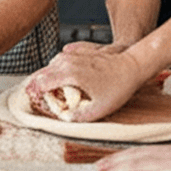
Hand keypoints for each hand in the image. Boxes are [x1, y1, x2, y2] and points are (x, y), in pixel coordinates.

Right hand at [26, 41, 144, 121]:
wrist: (132, 66)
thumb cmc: (118, 88)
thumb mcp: (99, 110)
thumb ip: (79, 117)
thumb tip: (63, 119)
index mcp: (69, 75)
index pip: (40, 84)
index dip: (37, 95)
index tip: (41, 104)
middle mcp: (67, 62)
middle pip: (42, 74)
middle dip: (41, 87)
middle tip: (46, 99)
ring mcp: (73, 54)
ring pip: (51, 65)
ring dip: (50, 77)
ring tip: (57, 90)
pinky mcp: (79, 50)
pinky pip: (61, 59)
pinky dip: (59, 67)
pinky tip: (67, 76)